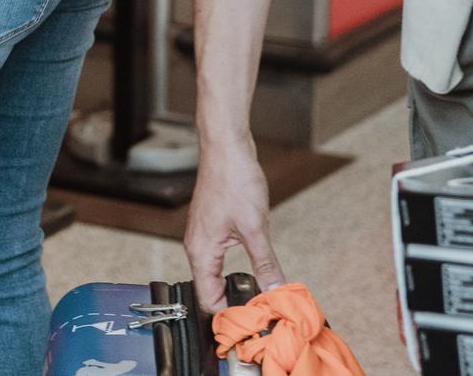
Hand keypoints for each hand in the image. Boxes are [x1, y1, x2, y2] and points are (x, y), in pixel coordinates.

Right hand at [184, 134, 286, 311]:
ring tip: (260, 298)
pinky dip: (235, 270)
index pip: (208, 298)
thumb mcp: (255, 227)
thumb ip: (265, 262)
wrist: (226, 147)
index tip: (251, 325)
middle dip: (234, 304)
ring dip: (236, 286)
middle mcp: (197, 246)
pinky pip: (220, 259)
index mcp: (200, 251)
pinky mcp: (213, 227)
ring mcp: (204, 236)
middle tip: (261, 315)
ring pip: (216, 274)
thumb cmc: (232, 179)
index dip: (228, 315)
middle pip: (210, 289)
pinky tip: (255, 271)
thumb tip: (275, 289)